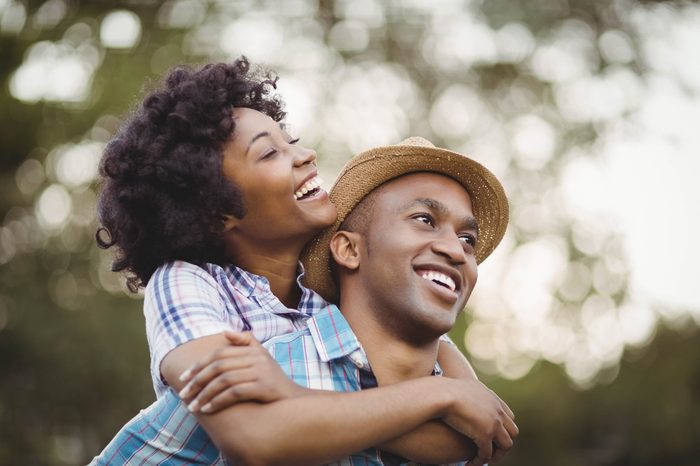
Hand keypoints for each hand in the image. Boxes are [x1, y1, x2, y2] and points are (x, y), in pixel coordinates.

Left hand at [177, 331, 303, 413]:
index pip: (219, 353)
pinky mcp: (264, 387)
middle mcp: (256, 358)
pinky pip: (235, 393)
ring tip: (193, 407)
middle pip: (219, 366)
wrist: (294, 400)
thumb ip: (245, 343)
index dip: (199, 365)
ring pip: (224, 380)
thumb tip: (225, 331)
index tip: (183, 378)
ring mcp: (261, 372)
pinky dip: (218, 401)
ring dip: (205, 394)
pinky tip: (208, 409)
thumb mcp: (262, 357)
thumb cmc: (273, 380)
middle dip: (197, 380)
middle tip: (183, 395)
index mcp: (252, 350)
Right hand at [439, 378, 518, 465]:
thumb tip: (460, 391)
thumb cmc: (444, 389)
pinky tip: (469, 464)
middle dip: (503, 444)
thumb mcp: (462, 386)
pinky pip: (486, 454)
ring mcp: (494, 423)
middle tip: (491, 452)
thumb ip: (469, 392)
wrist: (441, 393)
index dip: (503, 429)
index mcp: (493, 399)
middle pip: (513, 432)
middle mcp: (497, 411)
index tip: (493, 437)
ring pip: (506, 445)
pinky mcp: (485, 434)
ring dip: (496, 456)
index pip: (509, 416)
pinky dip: (479, 462)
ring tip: (482, 460)